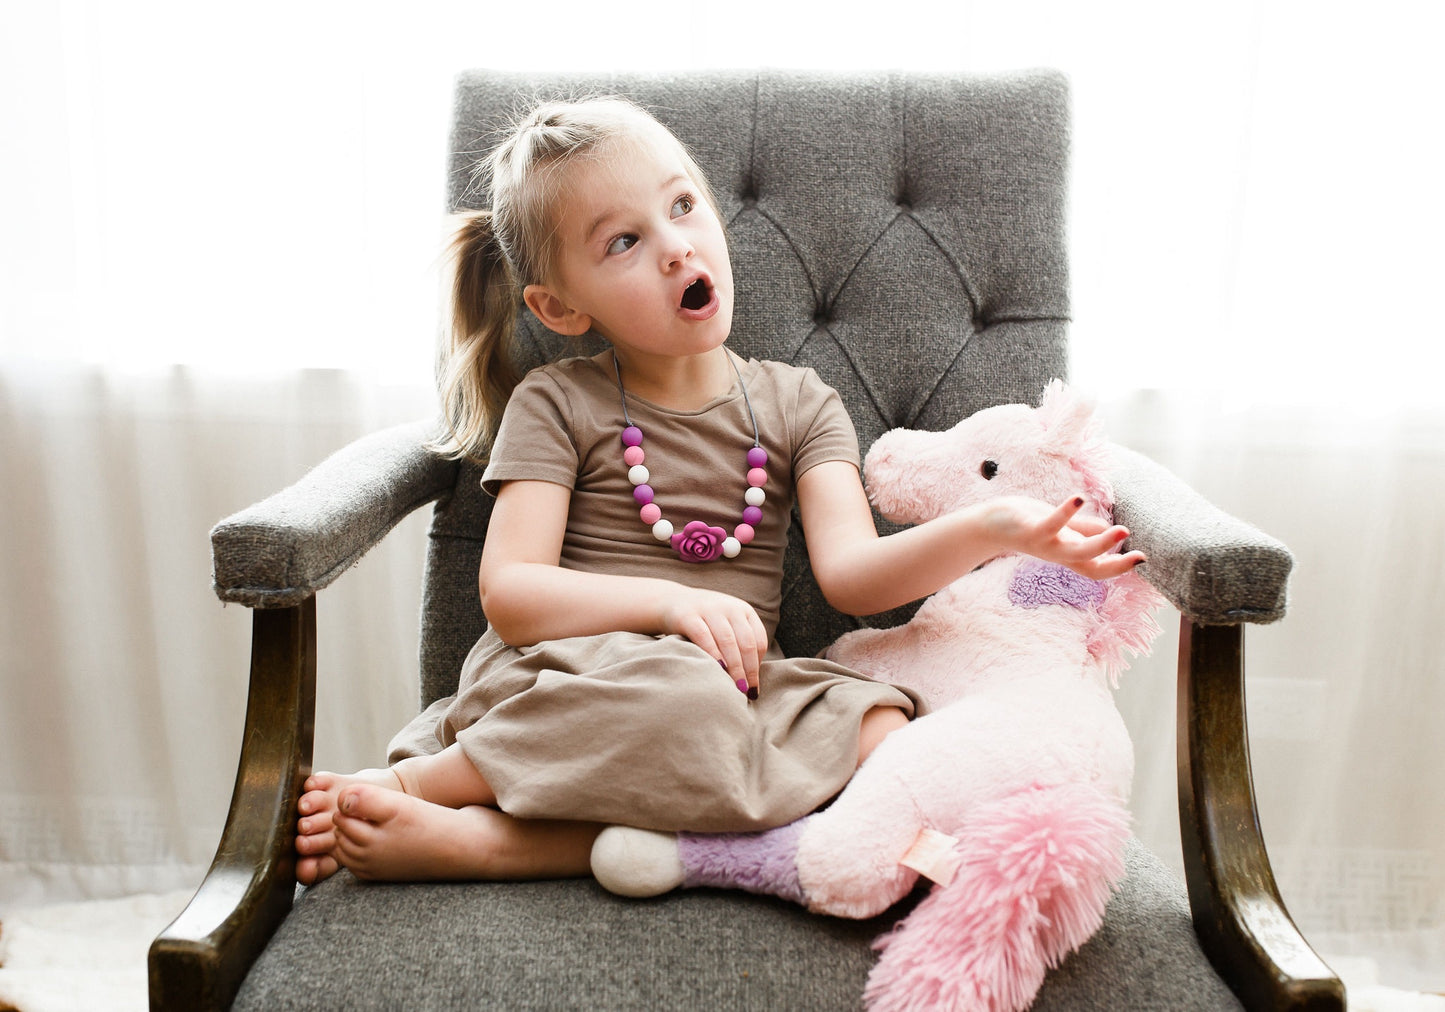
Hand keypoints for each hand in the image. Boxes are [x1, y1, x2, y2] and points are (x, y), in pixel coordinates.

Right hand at [661, 587, 768, 698]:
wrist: (670, 601)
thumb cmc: (704, 621)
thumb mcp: (727, 624)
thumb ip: (740, 643)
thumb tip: (752, 679)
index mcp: (744, 610)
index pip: (759, 640)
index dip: (758, 664)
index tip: (753, 685)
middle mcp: (730, 607)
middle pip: (746, 643)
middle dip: (749, 670)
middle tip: (747, 692)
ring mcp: (709, 610)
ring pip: (728, 642)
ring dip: (735, 668)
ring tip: (736, 688)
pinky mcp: (688, 616)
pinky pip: (704, 638)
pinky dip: (713, 655)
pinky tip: (718, 670)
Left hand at [982, 494, 1145, 579]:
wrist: (990, 524)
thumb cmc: (1028, 523)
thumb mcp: (1062, 527)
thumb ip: (1084, 529)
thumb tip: (1108, 530)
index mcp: (1068, 553)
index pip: (1098, 568)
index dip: (1119, 567)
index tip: (1142, 559)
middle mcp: (1058, 554)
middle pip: (1091, 567)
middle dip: (1116, 564)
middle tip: (1140, 556)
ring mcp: (1045, 545)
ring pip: (1076, 552)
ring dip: (1100, 543)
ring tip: (1122, 530)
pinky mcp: (1031, 531)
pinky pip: (1051, 525)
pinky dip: (1065, 513)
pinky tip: (1078, 498)